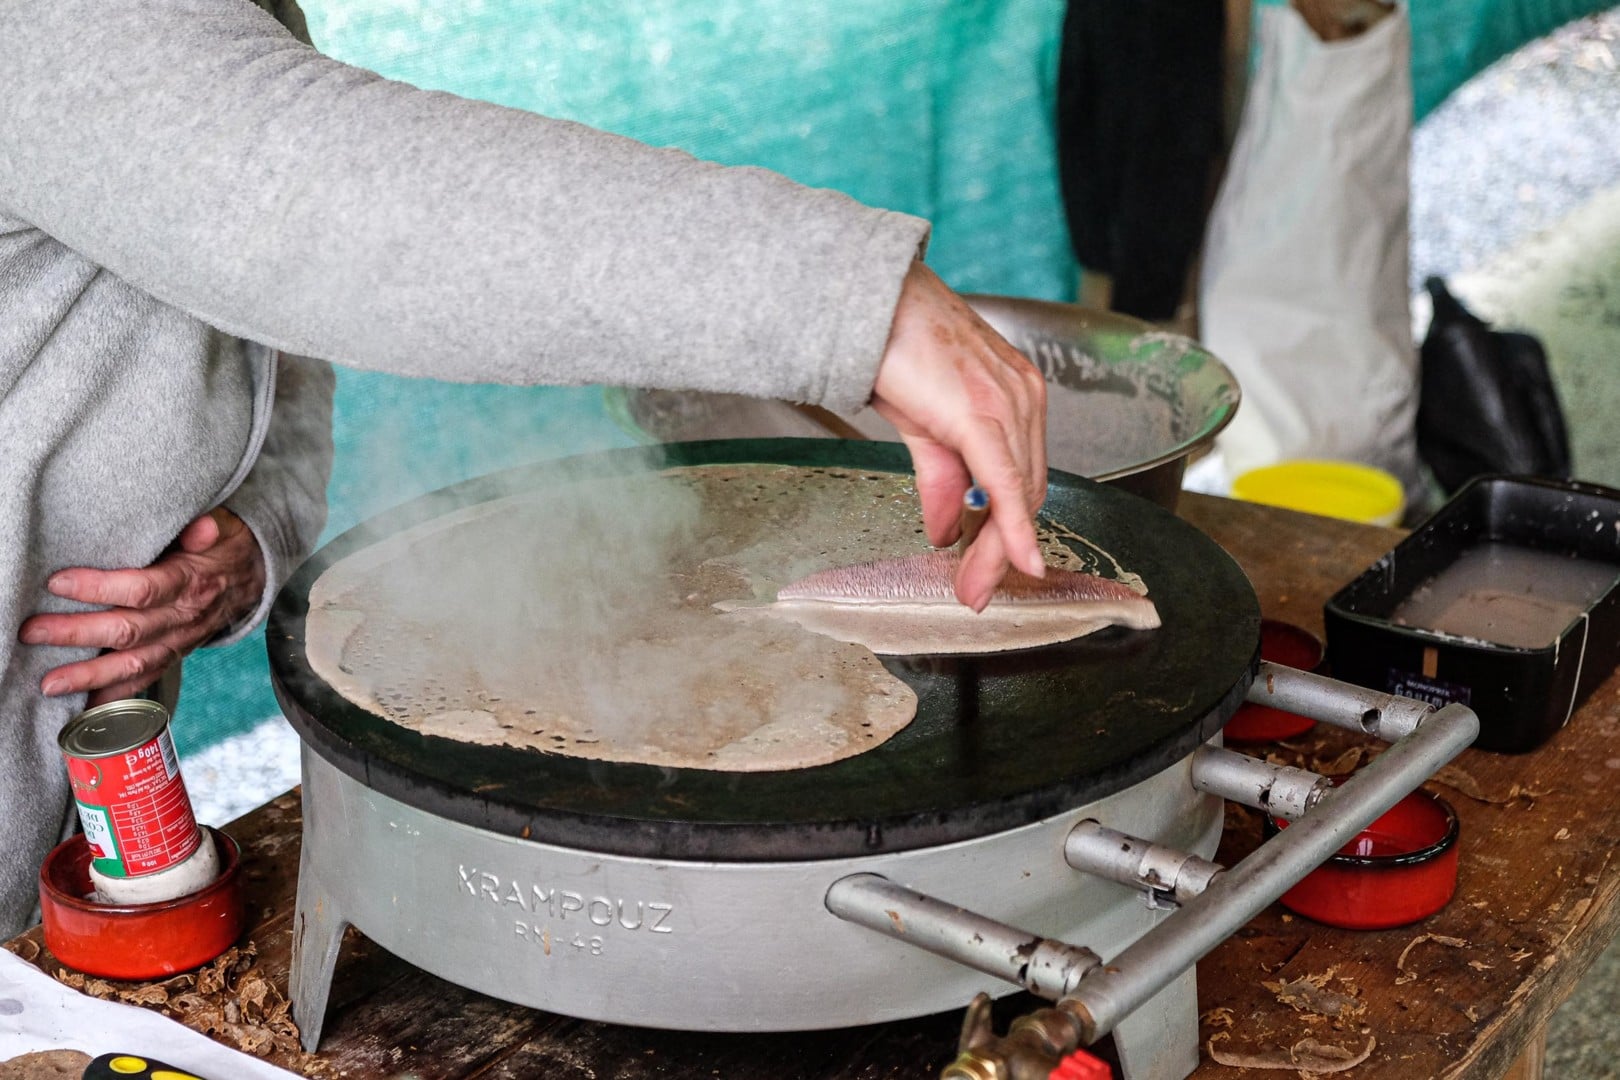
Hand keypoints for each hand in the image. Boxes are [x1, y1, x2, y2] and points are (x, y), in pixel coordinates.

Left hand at [20, 509, 265, 705]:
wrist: (253, 576)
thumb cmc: (224, 546)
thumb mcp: (222, 527)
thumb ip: (207, 528)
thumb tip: (200, 527)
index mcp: (191, 582)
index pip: (142, 590)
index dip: (100, 589)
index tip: (58, 583)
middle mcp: (185, 617)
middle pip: (128, 631)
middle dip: (77, 634)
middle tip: (32, 632)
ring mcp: (180, 641)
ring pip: (133, 664)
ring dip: (90, 676)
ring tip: (49, 683)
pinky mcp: (175, 654)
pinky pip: (146, 679)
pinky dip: (117, 696)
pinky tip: (86, 706)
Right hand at [870, 261, 1047, 610]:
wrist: (865, 301)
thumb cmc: (892, 345)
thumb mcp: (923, 422)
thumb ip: (942, 477)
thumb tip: (946, 530)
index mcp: (1016, 395)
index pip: (1023, 478)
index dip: (1011, 532)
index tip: (990, 573)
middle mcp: (1023, 396)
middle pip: (1028, 492)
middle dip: (1003, 549)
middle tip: (977, 591)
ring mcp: (1009, 401)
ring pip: (1019, 494)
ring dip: (999, 548)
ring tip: (975, 588)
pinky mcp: (983, 410)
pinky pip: (1006, 482)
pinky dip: (1015, 526)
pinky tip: (1018, 560)